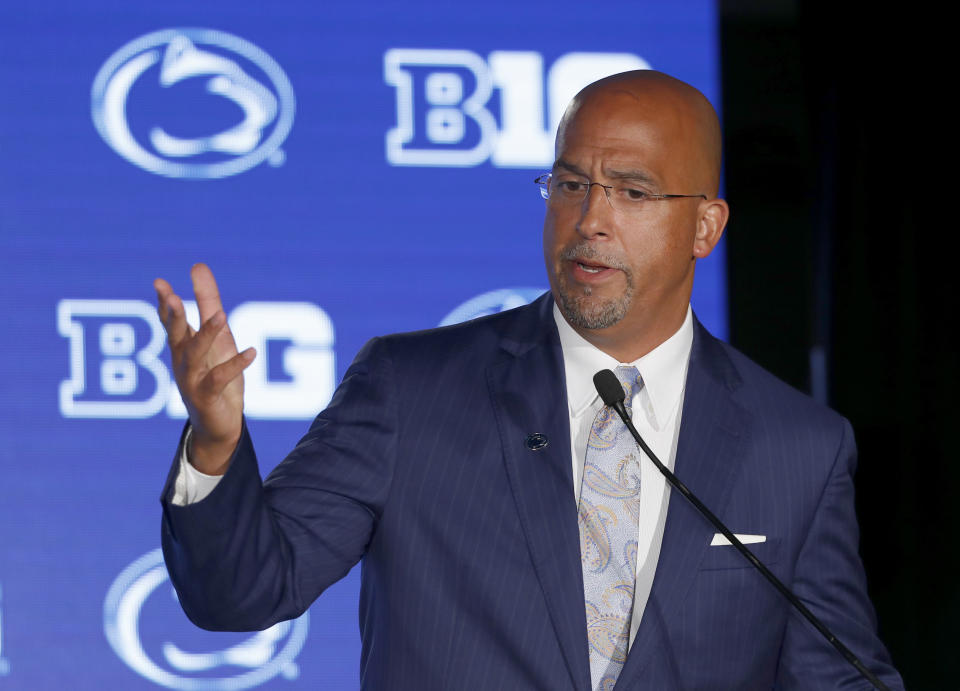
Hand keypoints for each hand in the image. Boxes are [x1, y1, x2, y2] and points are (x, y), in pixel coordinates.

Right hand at [154, 263, 255, 474]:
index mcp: (183, 347)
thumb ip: (208, 301)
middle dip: (174, 317)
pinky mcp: (208, 398)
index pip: (171, 322)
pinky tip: (251, 352)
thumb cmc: (215, 376)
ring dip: (207, 335)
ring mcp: (193, 381)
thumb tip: (198, 266)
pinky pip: (219, 379)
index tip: (159, 283)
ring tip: (221, 316)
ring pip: (196, 356)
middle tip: (171, 298)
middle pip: (176, 336)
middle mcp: (183, 363)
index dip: (165, 304)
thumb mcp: (217, 336)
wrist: (217, 426)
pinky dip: (235, 365)